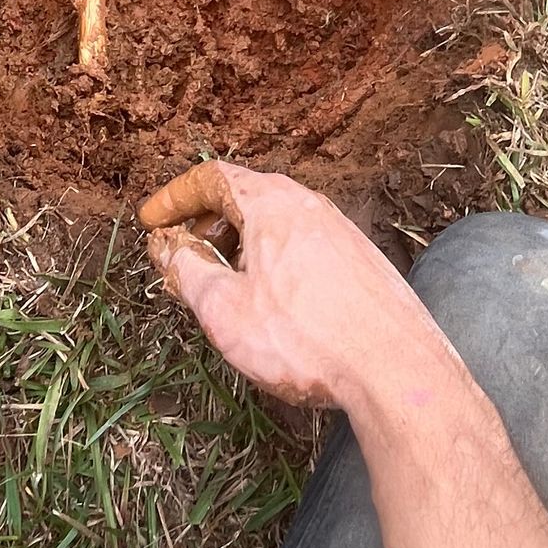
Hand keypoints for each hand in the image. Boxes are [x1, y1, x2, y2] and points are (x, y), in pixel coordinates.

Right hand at [139, 161, 445, 414]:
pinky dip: (274, 261)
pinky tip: (274, 304)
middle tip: (185, 258)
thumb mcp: (224, 309)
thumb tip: (168, 246)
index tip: (152, 223)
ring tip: (227, 287)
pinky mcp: (362, 261)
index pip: (210, 177)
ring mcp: (341, 232)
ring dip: (241, 246)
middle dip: (207, 224)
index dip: (174, 198)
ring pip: (276, 223)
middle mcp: (309, 205)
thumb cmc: (305, 339)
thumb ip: (188, 270)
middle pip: (245, 196)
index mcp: (271, 203)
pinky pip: (304, 246)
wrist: (394, 370)